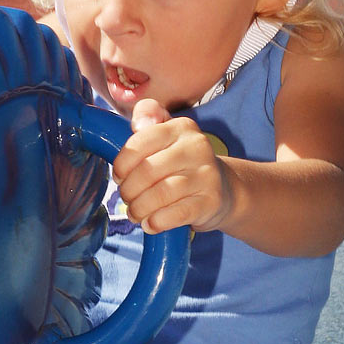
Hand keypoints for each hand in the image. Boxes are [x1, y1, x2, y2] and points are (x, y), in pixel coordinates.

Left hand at [111, 98, 232, 233]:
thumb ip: (147, 119)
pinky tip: (150, 224)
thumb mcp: (166, 136)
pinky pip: (175, 214)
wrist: (223, 189)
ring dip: (139, 209)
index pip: (140, 142)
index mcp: (181, 127)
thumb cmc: (182, 164)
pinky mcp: (211, 201)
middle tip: (127, 198)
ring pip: (160, 194)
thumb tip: (139, 123)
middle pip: (147, 171)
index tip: (119, 177)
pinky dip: (156, 222)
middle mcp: (197, 147)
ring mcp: (207, 175)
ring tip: (135, 213)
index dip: (122, 164)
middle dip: (128, 191)